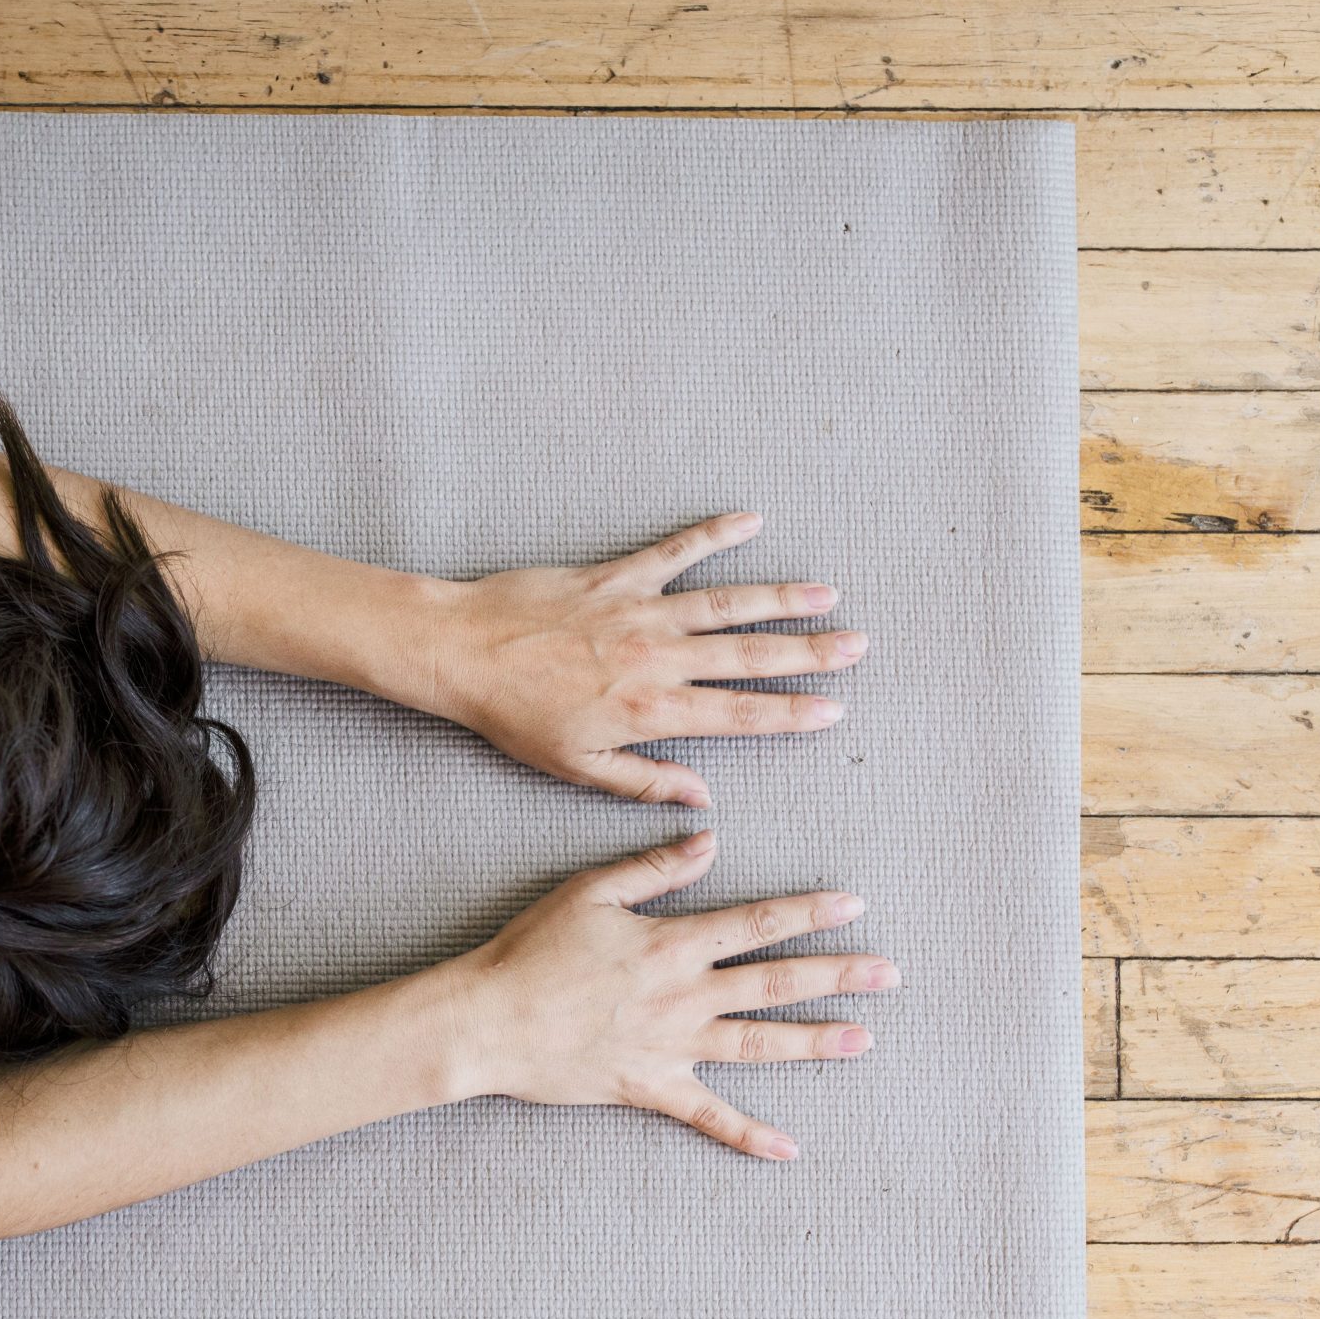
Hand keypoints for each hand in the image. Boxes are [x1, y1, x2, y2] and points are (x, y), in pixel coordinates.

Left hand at [414, 512, 865, 806]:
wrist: (462, 653)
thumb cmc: (513, 718)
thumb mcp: (577, 768)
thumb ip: (643, 782)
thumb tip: (700, 798)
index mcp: (649, 711)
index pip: (738, 714)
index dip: (790, 713)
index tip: (833, 708)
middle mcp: (656, 658)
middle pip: (748, 654)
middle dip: (808, 652)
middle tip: (857, 646)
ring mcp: (638, 611)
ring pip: (725, 602)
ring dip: (780, 598)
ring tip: (826, 596)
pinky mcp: (614, 575)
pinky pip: (674, 551)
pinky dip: (714, 533)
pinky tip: (750, 520)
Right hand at [439, 829, 896, 1158]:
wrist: (489, 1019)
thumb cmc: (530, 951)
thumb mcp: (589, 892)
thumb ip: (655, 870)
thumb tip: (710, 842)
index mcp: (672, 944)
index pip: (758, 923)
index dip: (810, 912)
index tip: (855, 904)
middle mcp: (685, 996)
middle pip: (776, 983)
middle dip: (838, 975)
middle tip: (889, 973)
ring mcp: (673, 1047)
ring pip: (759, 1043)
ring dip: (815, 1040)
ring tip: (864, 1038)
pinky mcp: (652, 1088)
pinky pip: (709, 1116)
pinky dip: (749, 1136)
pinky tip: (788, 1149)